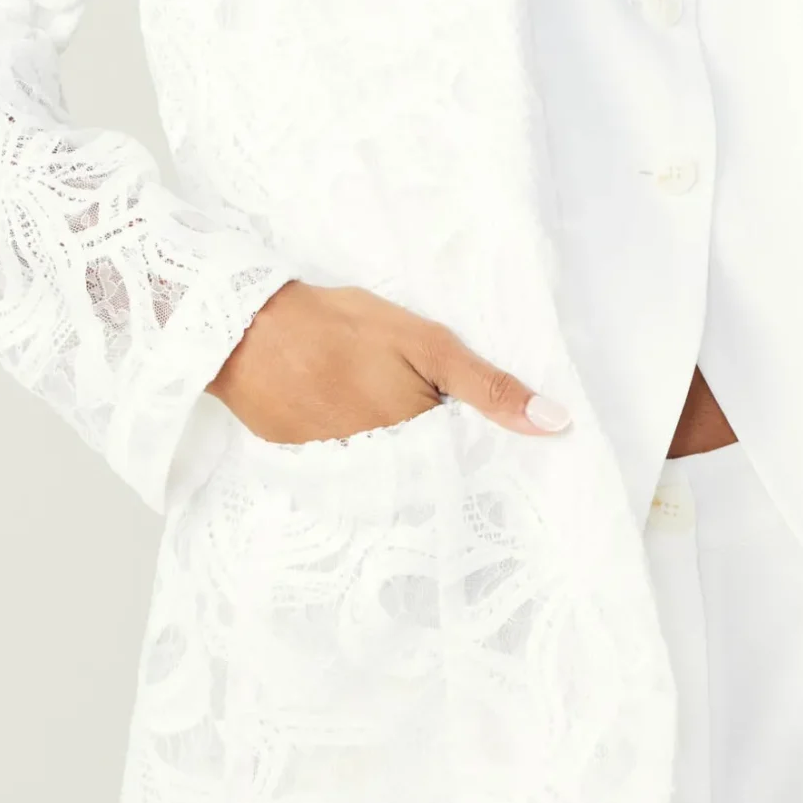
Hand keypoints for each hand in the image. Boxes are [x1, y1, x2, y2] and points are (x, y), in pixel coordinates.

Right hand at [208, 280, 571, 445]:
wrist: (246, 332)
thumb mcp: (427, 345)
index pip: (467, 460)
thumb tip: (556, 424)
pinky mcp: (309, 467)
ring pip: (391, 473)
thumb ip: (489, 387)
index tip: (496, 440)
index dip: (480, 445)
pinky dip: (361, 452)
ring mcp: (344, 473)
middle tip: (432, 415)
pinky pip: (351, 470)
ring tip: (389, 413)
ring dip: (401, 455)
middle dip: (441, 454)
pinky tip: (353, 415)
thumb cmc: (343, 329)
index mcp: (420, 443)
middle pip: (429, 472)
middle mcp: (386, 473)